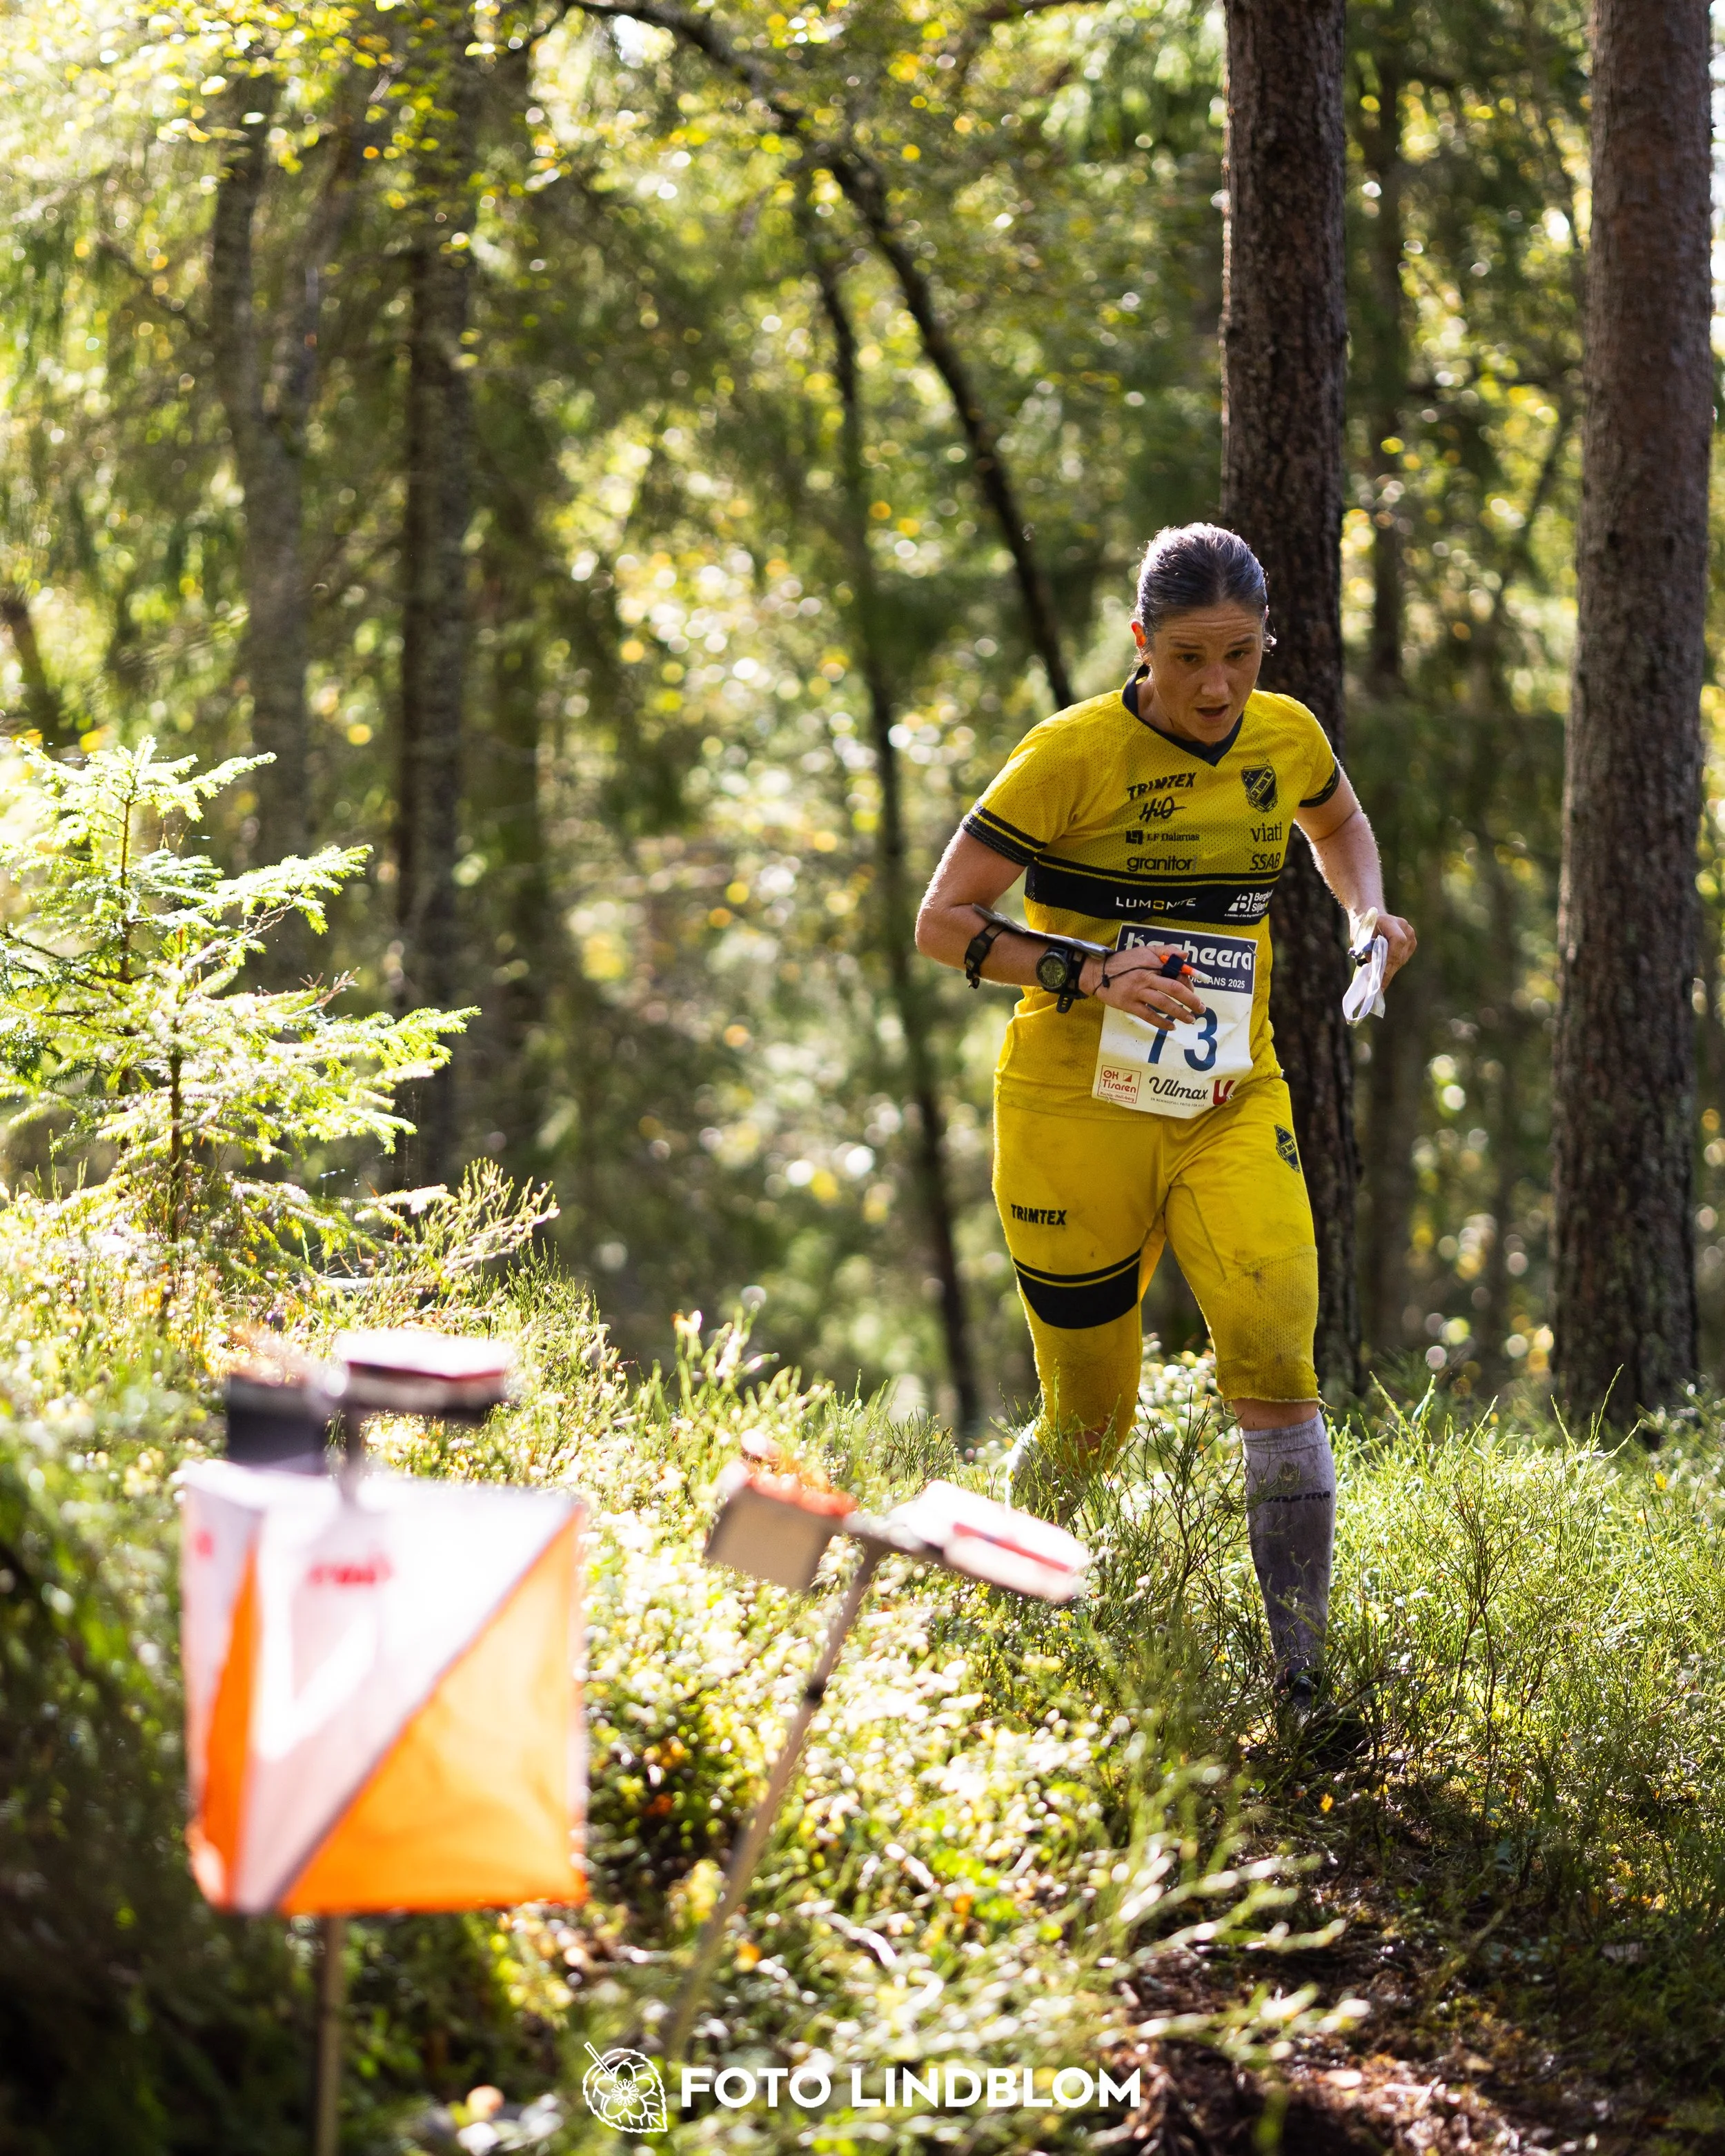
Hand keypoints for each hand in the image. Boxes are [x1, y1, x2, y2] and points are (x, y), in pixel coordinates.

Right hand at [1080, 942, 1206, 1030]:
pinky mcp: (1129, 1005)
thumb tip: (1186, 956)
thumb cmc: (1124, 962)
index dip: (1188, 983)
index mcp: (1152, 964)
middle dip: (1191, 1000)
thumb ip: (1166, 951)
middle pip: (1173, 989)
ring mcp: (1137, 992)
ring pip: (1163, 1003)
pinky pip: (1149, 1015)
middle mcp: (1146, 978)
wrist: (1098, 973)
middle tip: (1201, 1009)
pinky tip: (1171, 1027)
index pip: (1176, 973)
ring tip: (1190, 1019)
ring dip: (1180, 1013)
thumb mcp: (1144, 951)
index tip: (1194, 992)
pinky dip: (1161, 1023)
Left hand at [1354, 908, 1416, 986]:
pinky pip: (1403, 957)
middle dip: (1389, 969)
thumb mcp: (1361, 936)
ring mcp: (1410, 935)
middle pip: (1400, 952)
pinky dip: (1394, 965)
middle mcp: (1405, 927)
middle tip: (1380, 985)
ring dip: (1391, 969)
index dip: (1391, 957)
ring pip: (1402, 957)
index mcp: (1391, 922)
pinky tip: (1386, 973)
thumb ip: (1368, 949)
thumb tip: (1374, 968)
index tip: (1382, 972)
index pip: (1398, 940)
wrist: (1373, 919)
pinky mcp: (1411, 943)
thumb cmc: (1364, 927)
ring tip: (1381, 983)